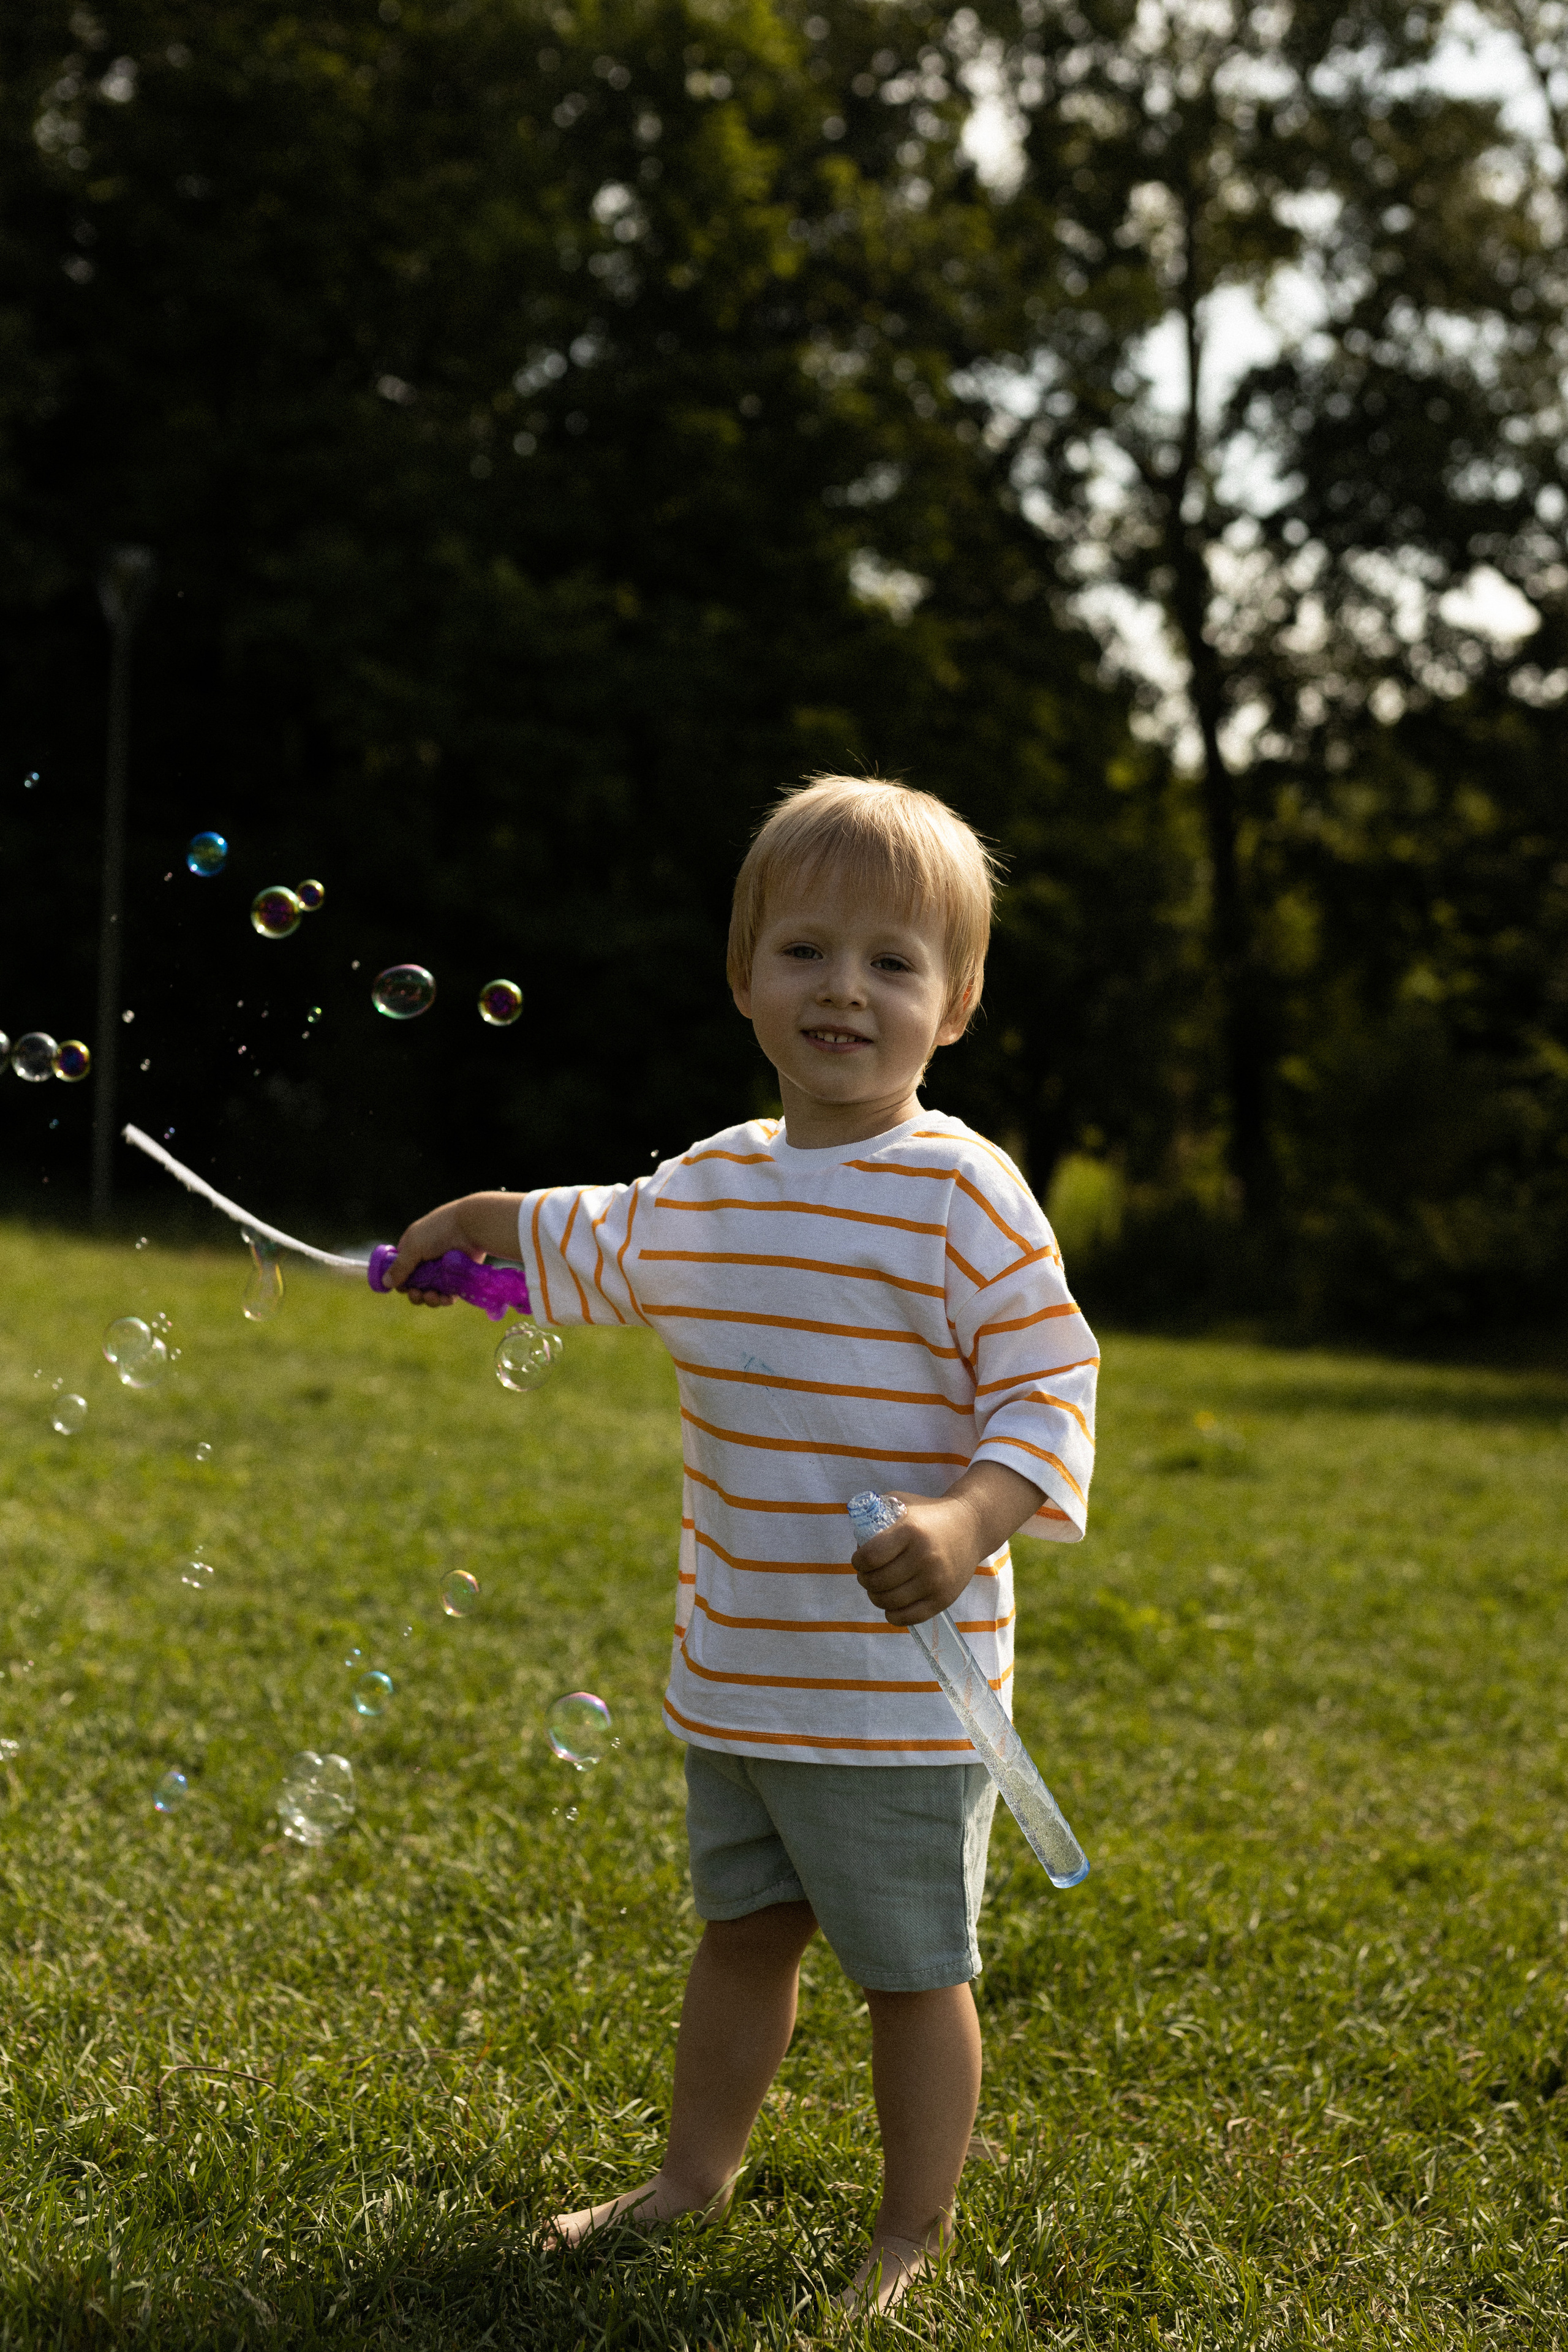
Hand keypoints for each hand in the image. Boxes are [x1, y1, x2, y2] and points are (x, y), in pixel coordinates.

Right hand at [380, 1204, 470, 1305]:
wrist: (470, 1227)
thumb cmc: (439, 1231)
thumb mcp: (414, 1246)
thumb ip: (399, 1266)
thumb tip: (386, 1283)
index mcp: (413, 1249)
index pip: (401, 1270)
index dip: (400, 1281)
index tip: (402, 1287)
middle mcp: (427, 1261)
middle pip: (416, 1285)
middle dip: (414, 1293)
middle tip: (417, 1294)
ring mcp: (443, 1270)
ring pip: (431, 1292)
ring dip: (429, 1299)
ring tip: (432, 1296)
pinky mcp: (458, 1278)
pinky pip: (448, 1294)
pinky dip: (444, 1299)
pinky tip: (443, 1298)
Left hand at [851, 1493, 985, 1626]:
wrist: (971, 1526)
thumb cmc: (929, 1514)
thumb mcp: (902, 1502)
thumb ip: (875, 1512)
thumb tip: (856, 1539)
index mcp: (910, 1531)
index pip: (870, 1557)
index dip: (858, 1562)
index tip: (859, 1560)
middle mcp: (924, 1557)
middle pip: (877, 1582)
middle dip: (864, 1580)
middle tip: (867, 1575)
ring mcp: (935, 1581)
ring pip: (889, 1602)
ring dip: (875, 1597)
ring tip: (877, 1588)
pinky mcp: (944, 1599)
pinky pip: (909, 1617)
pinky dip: (893, 1614)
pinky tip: (891, 1604)